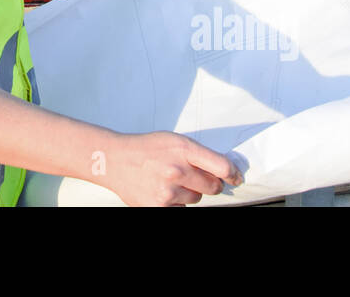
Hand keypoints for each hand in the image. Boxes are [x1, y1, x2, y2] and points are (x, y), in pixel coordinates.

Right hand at [100, 131, 242, 206]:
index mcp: (183, 149)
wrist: (114, 160)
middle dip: (209, 183)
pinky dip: (176, 203)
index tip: (236, 178)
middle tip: (194, 177)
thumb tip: (224, 170)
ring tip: (171, 181)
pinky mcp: (158, 207)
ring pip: (197, 199)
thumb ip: (197, 154)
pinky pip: (181, 209)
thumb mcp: (173, 140)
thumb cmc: (146, 148)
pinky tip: (162, 190)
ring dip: (190, 193)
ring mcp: (167, 191)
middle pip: (213, 187)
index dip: (233, 174)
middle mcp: (176, 170)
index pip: (221, 167)